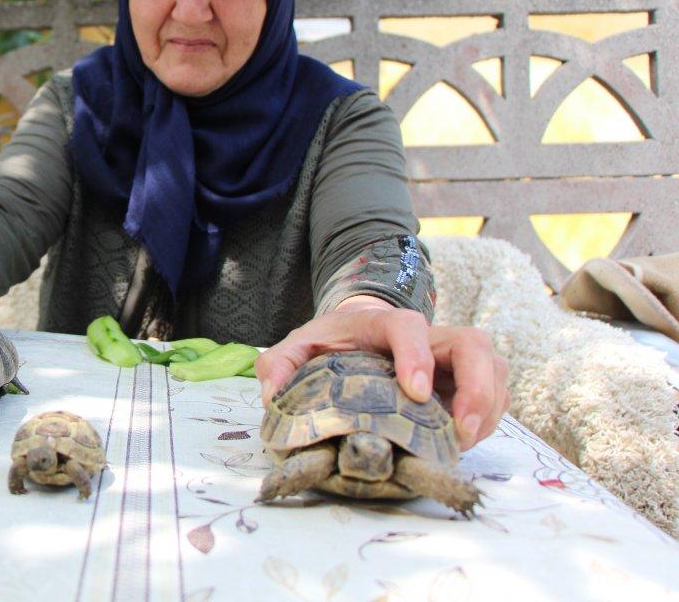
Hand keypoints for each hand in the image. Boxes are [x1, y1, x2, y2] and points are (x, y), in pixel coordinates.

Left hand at [254, 296, 509, 450]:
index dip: (417, 355)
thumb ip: (279, 364)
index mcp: (383, 325)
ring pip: (493, 367)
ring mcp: (452, 359)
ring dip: (489, 407)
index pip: (409, 327)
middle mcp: (428, 337)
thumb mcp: (297, 347)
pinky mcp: (466, 381)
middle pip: (473, 342)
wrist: (356, 335)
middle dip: (477, 385)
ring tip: (464, 442)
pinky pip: (496, 393)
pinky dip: (490, 418)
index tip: (415, 391)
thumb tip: (273, 394)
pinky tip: (464, 442)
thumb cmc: (331, 344)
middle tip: (462, 428)